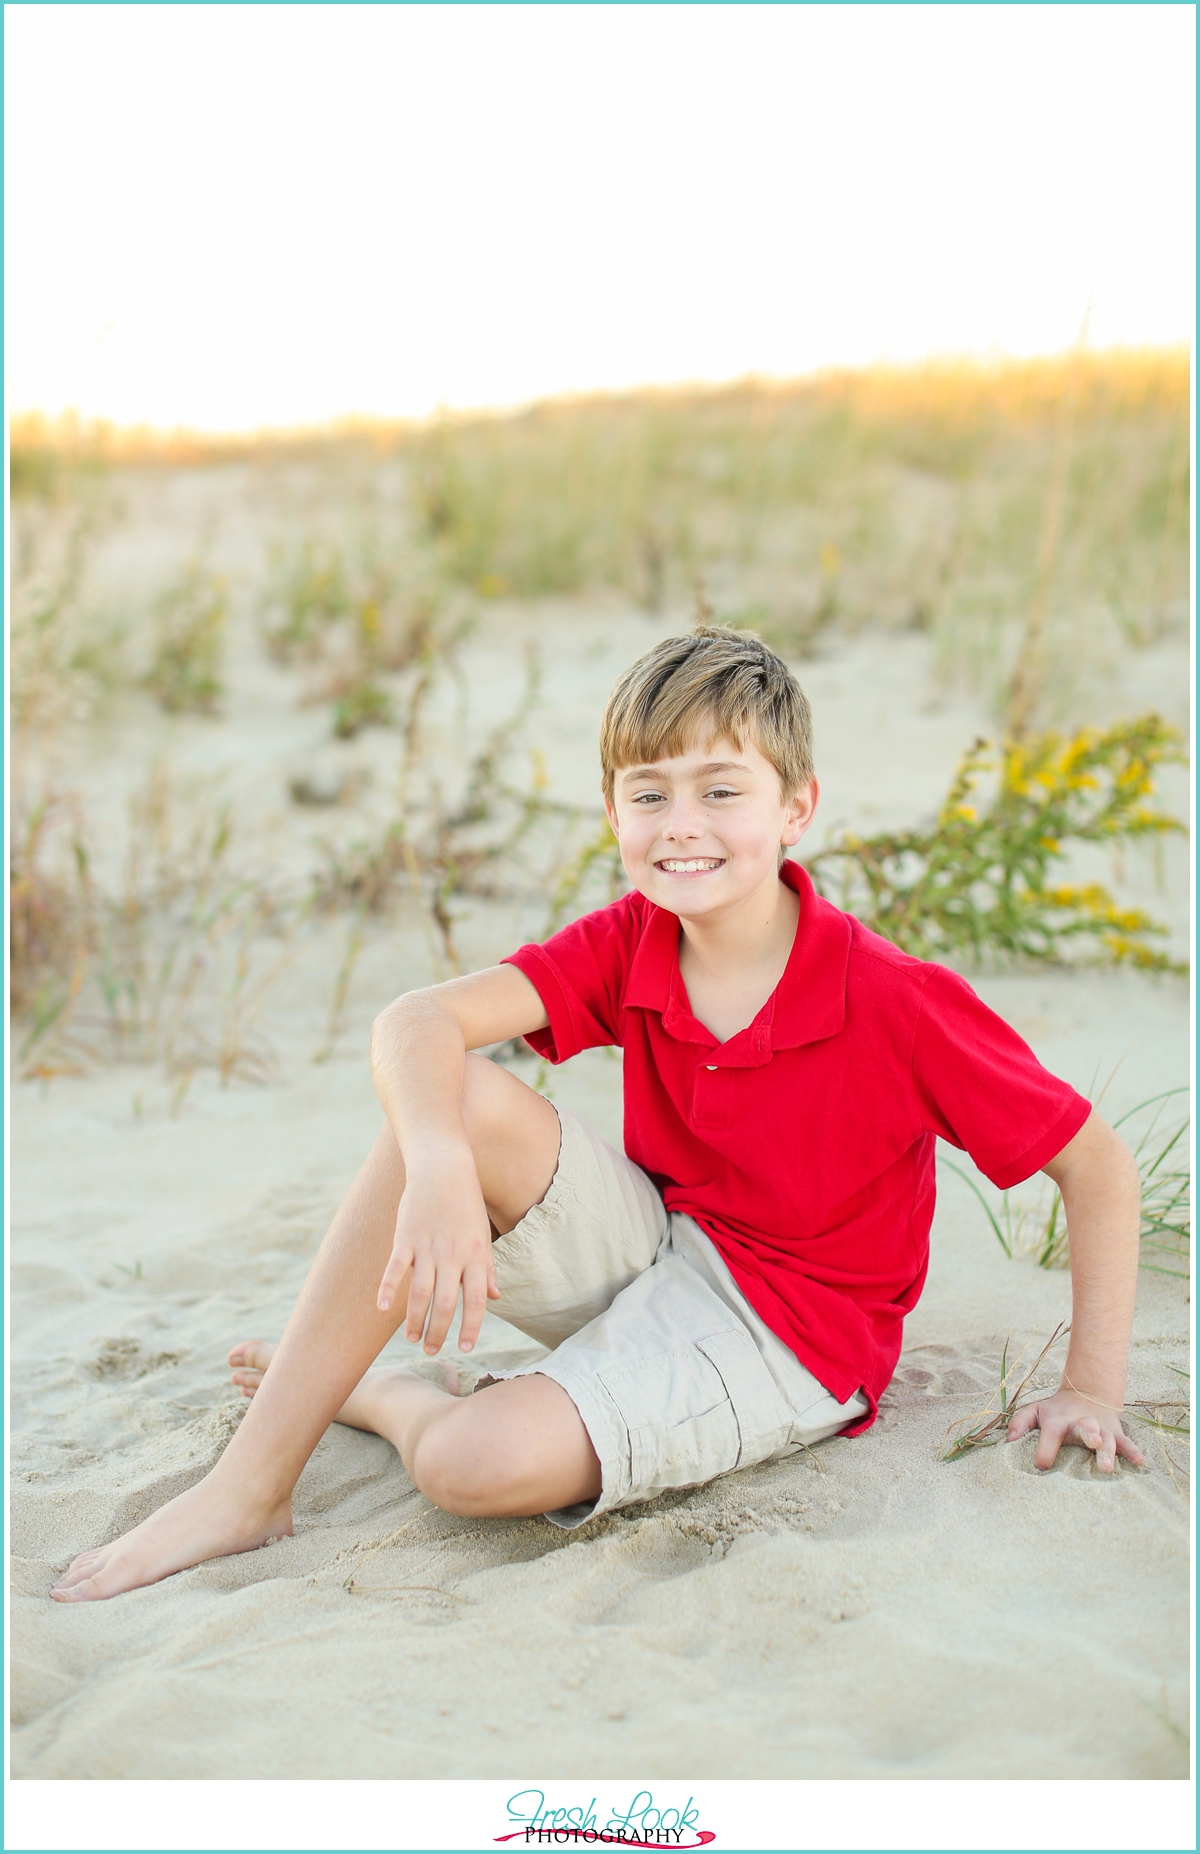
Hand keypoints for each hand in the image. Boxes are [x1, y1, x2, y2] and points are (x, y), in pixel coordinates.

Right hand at [376, 1154, 499, 1355]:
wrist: (444, 1166)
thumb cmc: (466, 1203)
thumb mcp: (483, 1235)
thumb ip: (487, 1268)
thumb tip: (496, 1297)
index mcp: (476, 1256)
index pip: (477, 1301)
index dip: (471, 1327)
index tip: (463, 1348)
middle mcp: (453, 1255)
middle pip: (446, 1303)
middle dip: (438, 1331)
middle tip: (430, 1350)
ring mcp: (427, 1246)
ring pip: (420, 1293)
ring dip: (414, 1320)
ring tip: (411, 1339)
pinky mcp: (405, 1237)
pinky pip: (395, 1269)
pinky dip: (386, 1289)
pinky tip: (381, 1309)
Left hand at [1007, 1389, 1145, 1472]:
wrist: (1085, 1395)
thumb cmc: (1055, 1411)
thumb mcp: (1035, 1410)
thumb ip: (1020, 1422)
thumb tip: (1009, 1441)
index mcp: (1058, 1420)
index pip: (1050, 1433)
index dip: (1045, 1450)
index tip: (1041, 1466)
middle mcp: (1081, 1423)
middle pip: (1086, 1428)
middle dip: (1090, 1435)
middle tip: (1092, 1444)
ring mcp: (1101, 1428)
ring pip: (1107, 1438)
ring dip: (1108, 1450)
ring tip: (1108, 1465)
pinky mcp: (1115, 1432)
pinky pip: (1126, 1442)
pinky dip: (1133, 1451)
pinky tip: (1140, 1462)